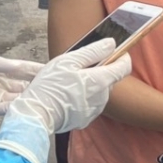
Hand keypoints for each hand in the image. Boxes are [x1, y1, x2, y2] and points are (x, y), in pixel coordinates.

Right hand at [0, 38, 132, 162]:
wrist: (37, 115)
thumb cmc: (50, 86)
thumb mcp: (68, 61)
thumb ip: (92, 51)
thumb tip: (111, 44)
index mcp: (100, 80)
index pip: (124, 67)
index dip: (122, 56)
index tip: (114, 52)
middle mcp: (102, 97)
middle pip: (110, 79)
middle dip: (100, 70)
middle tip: (80, 67)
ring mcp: (95, 110)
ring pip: (100, 92)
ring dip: (91, 85)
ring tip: (70, 82)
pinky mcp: (86, 119)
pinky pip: (90, 103)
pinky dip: (83, 97)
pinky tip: (68, 95)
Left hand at [0, 53, 41, 123]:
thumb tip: (16, 65)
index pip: (15, 67)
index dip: (30, 68)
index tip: (47, 68)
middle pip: (19, 82)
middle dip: (35, 82)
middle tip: (54, 83)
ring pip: (16, 95)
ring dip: (29, 95)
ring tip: (47, 96)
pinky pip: (7, 108)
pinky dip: (18, 107)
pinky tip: (30, 106)